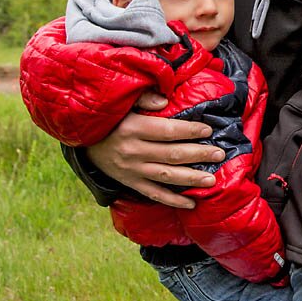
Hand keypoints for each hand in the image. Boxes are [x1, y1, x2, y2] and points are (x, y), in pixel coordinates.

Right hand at [86, 91, 224, 208]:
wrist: (82, 139)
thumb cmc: (109, 117)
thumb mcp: (122, 102)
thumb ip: (143, 98)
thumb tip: (165, 102)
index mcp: (133, 128)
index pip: (168, 131)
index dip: (190, 131)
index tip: (208, 130)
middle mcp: (133, 151)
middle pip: (172, 154)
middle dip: (198, 154)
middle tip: (219, 154)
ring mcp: (132, 170)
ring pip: (166, 176)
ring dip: (191, 178)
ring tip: (211, 179)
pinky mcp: (130, 182)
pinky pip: (154, 194)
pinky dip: (173, 200)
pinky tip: (191, 202)